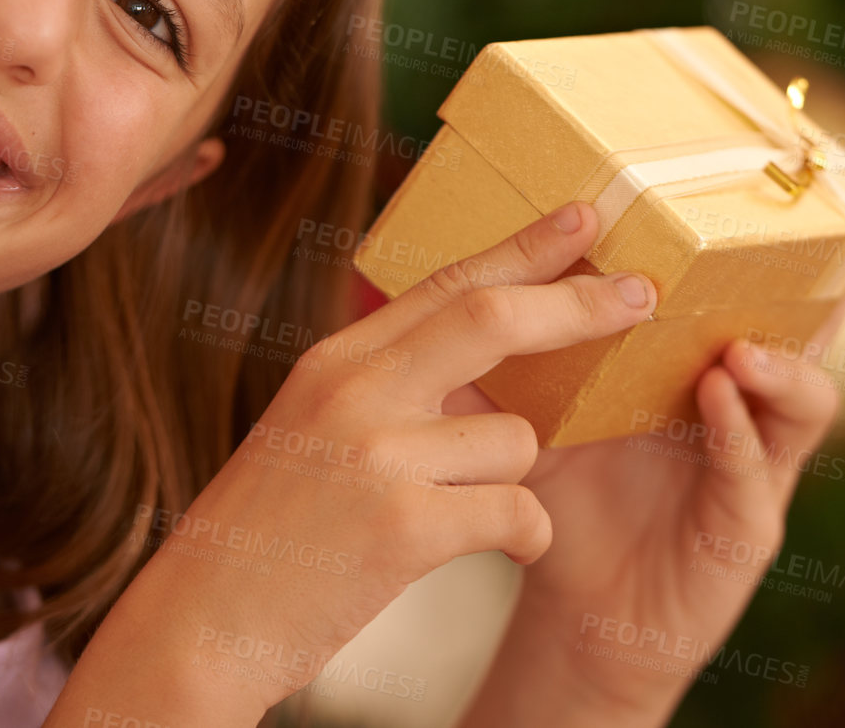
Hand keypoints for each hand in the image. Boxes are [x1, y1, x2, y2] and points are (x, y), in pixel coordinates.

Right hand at [98, 201, 660, 717]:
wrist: (201, 624)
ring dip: (515, 481)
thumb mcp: (310, 429)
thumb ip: (384, 385)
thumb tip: (478, 351)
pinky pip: (518, 511)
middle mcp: (353, 390)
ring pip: (518, 440)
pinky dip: (525, 536)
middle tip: (643, 295)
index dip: (523, 248)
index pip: (446, 283)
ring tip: (461, 519)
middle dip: (579, 304)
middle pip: (492, 316)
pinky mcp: (402, 526)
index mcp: (335, 361)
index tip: (582, 219)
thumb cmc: (267, 534)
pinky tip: (502, 550)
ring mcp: (376, 454)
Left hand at [447, 204, 844, 719]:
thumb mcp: (542, 415)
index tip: (745, 167)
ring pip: (803, 400)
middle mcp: (741, 404)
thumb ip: (510, 362)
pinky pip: (757, 475)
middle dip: (812, 273)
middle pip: (797, 325)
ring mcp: (757, 466)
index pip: (728, 288)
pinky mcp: (750, 530)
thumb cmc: (569, 501)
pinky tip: (719, 397)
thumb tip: (439, 290)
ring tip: (742, 343)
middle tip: (803, 219)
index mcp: (697, 365)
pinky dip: (741, 433)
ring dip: (780, 362)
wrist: (583, 613)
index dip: (728, 234)